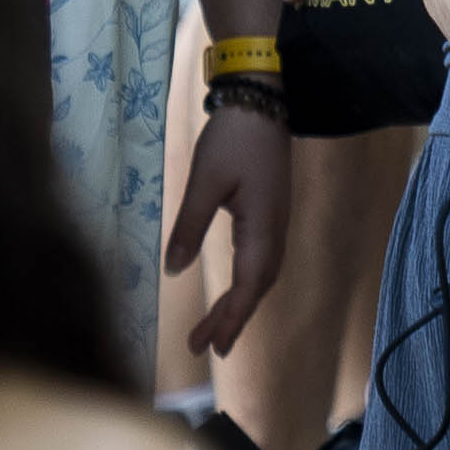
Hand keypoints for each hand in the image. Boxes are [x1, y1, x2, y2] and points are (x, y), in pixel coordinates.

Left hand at [164, 98, 295, 359]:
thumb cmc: (232, 139)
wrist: (262, 102)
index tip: (210, 346)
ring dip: (241, 304)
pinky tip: (234, 288)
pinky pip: (262, 261)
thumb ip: (190, 226)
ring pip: (262, 276)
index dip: (229, 319)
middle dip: (233, 319)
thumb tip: (173, 269)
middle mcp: (274, 231)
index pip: (247, 286)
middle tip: (206, 347)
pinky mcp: (270, 213)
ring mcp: (275, 222)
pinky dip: (248, 284)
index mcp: (261, 228)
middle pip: (257, 288)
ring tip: (216, 328)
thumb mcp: (205, 182)